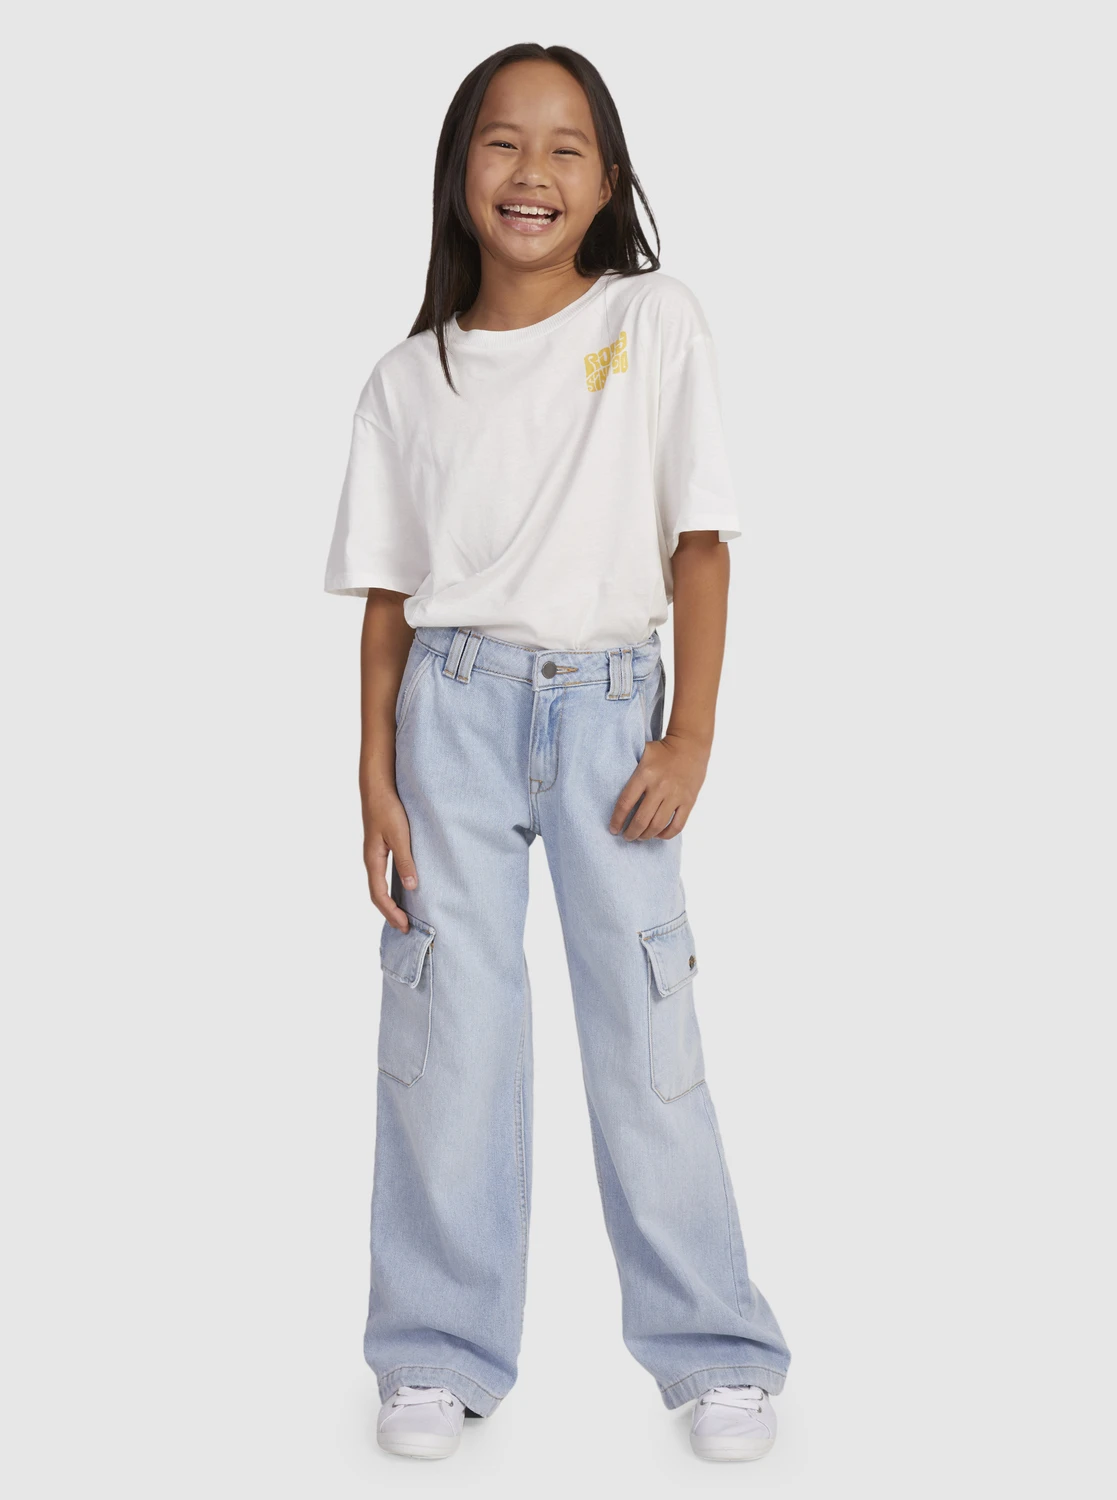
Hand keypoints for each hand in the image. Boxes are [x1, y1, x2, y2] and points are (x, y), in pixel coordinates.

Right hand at [362, 780, 417, 929]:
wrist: (377, 788)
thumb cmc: (388, 809)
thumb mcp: (400, 836)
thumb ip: (405, 860)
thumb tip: (411, 887)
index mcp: (373, 860)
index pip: (379, 895)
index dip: (391, 913)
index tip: (405, 925)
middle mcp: (371, 861)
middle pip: (377, 895)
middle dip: (390, 913)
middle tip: (406, 928)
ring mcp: (374, 855)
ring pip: (379, 887)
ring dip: (390, 903)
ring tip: (404, 915)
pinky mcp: (380, 849)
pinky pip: (383, 876)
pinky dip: (391, 890)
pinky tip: (402, 891)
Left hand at [608, 733, 709, 839]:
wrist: (690, 745)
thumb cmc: (661, 750)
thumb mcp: (641, 753)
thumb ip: (628, 768)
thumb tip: (609, 784)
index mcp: (645, 774)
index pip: (626, 803)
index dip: (617, 819)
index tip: (613, 829)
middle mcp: (660, 787)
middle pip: (641, 819)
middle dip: (631, 833)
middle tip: (626, 837)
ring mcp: (676, 795)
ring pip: (658, 825)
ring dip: (646, 836)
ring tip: (640, 837)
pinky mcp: (688, 801)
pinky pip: (677, 825)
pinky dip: (665, 834)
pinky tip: (658, 834)